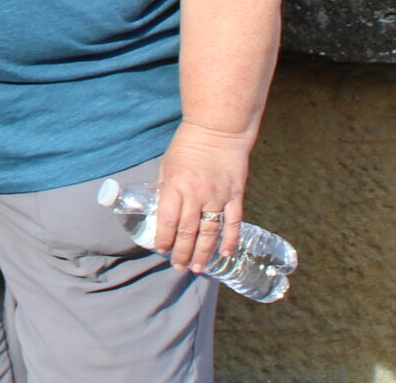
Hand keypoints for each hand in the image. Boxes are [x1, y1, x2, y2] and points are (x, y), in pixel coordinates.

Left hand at [152, 122, 251, 271]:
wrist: (219, 128)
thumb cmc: (188, 144)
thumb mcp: (168, 164)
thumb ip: (165, 188)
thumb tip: (160, 211)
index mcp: (175, 185)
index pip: (167, 220)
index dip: (163, 239)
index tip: (160, 250)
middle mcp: (196, 194)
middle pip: (187, 231)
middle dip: (181, 252)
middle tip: (178, 267)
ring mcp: (217, 196)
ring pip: (209, 232)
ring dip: (202, 252)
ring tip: (197, 268)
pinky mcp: (235, 195)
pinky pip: (233, 223)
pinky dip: (230, 240)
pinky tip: (225, 254)